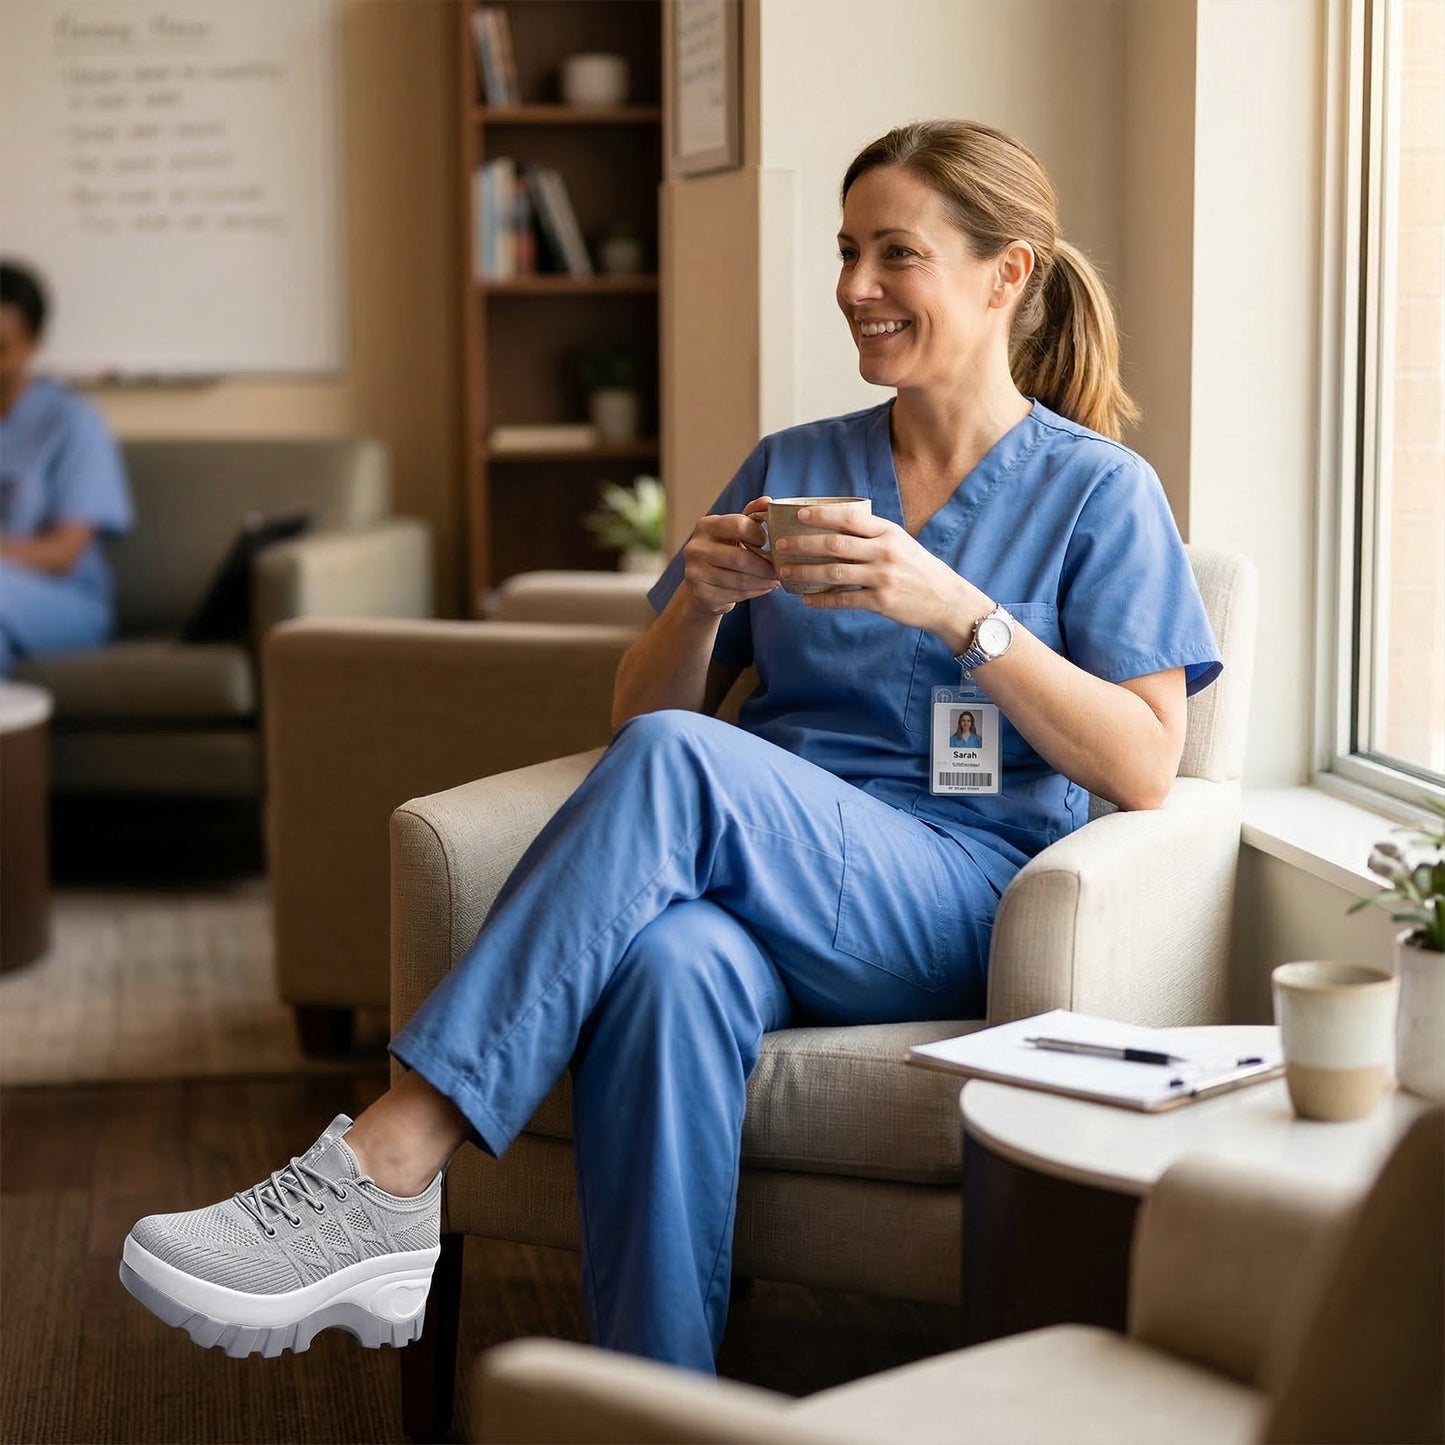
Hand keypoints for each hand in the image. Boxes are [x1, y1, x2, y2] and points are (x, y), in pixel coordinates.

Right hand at [680, 497, 779, 614]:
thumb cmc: (724, 551)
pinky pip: (736, 594)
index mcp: (705, 526)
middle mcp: (696, 548)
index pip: (738, 525)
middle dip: (765, 565)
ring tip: (776, 579)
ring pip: (740, 579)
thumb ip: (752, 515)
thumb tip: (768, 501)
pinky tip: (764, 588)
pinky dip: (755, 592)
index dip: (758, 534)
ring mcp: (695, 572)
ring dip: (763, 581)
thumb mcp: (735, 530)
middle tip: (780, 568)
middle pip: (739, 557)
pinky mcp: (701, 594)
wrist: (702, 584)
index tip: (768, 542)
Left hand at [773, 503, 988, 644]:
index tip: (799, 514)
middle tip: (780, 544)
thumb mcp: (900, 543)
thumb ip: (872, 535)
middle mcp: (884, 552)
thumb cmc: (919, 569)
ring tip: (785, 572)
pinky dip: (821, 600)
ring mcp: (882, 578)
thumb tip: (834, 527)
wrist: (947, 600)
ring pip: (834, 572)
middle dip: (803, 543)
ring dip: (805, 572)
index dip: (822, 515)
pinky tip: (806, 599)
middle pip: (835, 544)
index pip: (850, 518)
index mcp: (888, 532)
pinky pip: (843, 600)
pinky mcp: (881, 602)